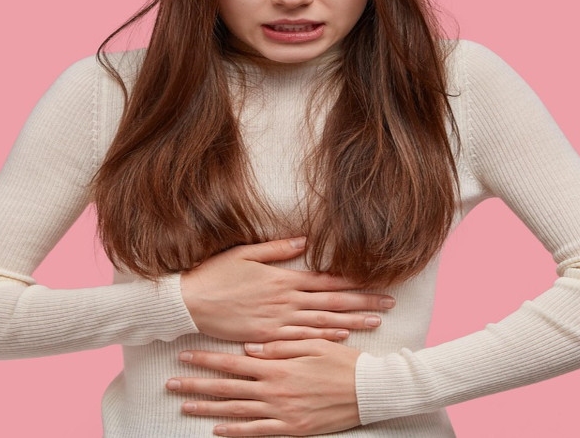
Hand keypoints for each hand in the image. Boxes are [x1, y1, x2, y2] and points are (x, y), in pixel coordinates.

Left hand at [167, 339, 361, 435]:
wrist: (369, 391)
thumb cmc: (343, 363)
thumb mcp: (313, 345)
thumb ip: (280, 346)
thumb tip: (249, 346)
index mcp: (277, 365)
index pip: (233, 362)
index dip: (207, 359)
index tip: (185, 357)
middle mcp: (273, 389)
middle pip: (226, 387)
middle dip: (196, 384)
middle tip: (171, 383)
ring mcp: (280, 411)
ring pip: (235, 410)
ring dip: (207, 407)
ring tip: (184, 405)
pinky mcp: (291, 428)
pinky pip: (256, 431)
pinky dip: (234, 431)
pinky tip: (216, 429)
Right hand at [180, 237, 393, 342]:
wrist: (190, 302)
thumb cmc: (215, 274)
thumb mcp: (246, 253)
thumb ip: (278, 248)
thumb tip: (306, 239)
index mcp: (283, 278)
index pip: (326, 280)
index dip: (353, 281)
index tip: (376, 281)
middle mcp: (285, 300)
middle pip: (332, 302)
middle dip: (363, 302)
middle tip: (389, 304)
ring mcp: (277, 321)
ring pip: (322, 322)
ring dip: (351, 321)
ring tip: (376, 322)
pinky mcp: (267, 337)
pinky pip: (301, 339)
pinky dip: (323, 338)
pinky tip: (342, 337)